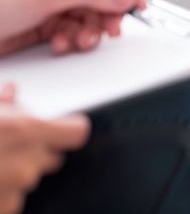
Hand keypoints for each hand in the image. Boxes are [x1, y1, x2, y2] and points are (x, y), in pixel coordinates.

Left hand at [0, 0, 146, 55]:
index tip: (136, 5)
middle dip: (109, 14)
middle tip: (112, 30)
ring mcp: (59, 3)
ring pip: (94, 16)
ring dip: (90, 32)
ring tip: (80, 41)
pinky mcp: (53, 24)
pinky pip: (78, 31)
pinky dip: (73, 40)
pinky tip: (60, 44)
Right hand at [0, 85, 88, 213]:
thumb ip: (0, 101)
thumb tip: (11, 93)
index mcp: (24, 131)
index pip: (76, 133)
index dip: (68, 129)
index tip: (64, 127)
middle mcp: (25, 164)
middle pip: (50, 158)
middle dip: (35, 150)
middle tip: (8, 142)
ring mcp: (11, 193)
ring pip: (28, 181)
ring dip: (14, 174)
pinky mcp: (0, 212)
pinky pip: (10, 202)